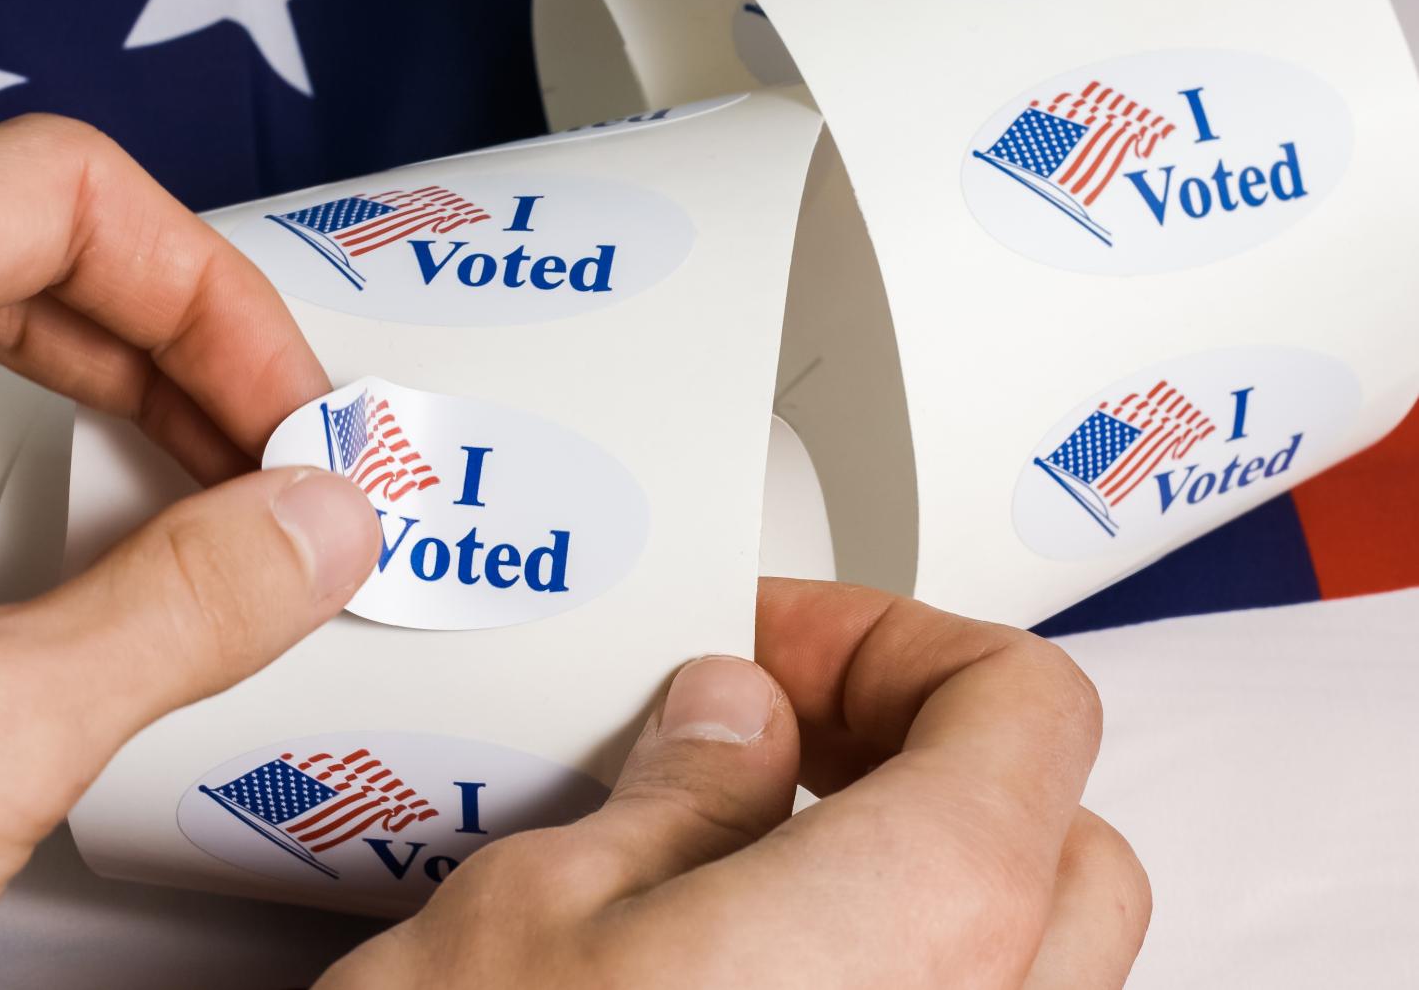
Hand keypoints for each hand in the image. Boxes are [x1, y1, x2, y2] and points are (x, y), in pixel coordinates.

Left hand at [0, 116, 380, 975]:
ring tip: (208, 525)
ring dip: (117, 428)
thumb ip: (176, 614)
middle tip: (275, 459)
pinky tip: (82, 591)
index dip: (206, 291)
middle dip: (181, 361)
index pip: (56, 194)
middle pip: (28, 260)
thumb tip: (316, 530)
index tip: (285, 408)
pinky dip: (34, 497)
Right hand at [319, 579, 1148, 988]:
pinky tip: (756, 977)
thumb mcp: (539, 914)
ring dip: (926, 870)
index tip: (777, 651)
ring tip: (764, 855)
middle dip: (924, 751)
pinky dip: (898, 977)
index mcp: (928, 921)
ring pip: (1036, 956)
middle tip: (785, 735)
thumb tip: (732, 719)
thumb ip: (675, 790)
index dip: (895, 639)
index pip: (1023, 703)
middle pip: (1056, 827)